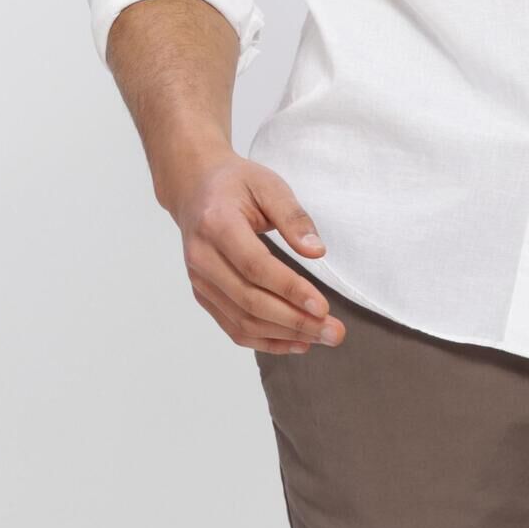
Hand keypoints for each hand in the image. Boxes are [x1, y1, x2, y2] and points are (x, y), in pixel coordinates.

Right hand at [171, 155, 346, 353]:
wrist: (194, 189)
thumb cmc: (236, 184)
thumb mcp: (269, 185)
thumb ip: (294, 217)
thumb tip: (317, 252)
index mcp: (216, 224)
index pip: (255, 266)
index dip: (290, 289)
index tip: (323, 307)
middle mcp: (202, 257)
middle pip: (250, 300)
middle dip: (295, 321)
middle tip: (334, 332)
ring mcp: (199, 280)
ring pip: (242, 320)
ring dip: (285, 335)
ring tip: (323, 338)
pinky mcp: (204, 295)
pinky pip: (234, 327)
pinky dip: (266, 341)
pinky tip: (298, 343)